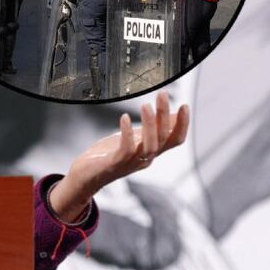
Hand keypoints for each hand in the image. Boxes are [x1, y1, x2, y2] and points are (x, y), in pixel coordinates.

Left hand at [49, 91, 188, 221]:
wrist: (85, 176)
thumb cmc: (109, 154)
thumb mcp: (135, 138)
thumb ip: (152, 129)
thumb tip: (173, 115)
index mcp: (152, 151)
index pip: (175, 140)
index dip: (182, 125)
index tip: (184, 105)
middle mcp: (145, 159)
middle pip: (162, 139)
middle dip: (164, 115)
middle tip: (162, 94)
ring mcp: (131, 163)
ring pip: (149, 146)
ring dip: (149, 125)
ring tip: (145, 105)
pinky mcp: (115, 164)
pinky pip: (126, 150)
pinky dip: (127, 134)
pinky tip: (124, 118)